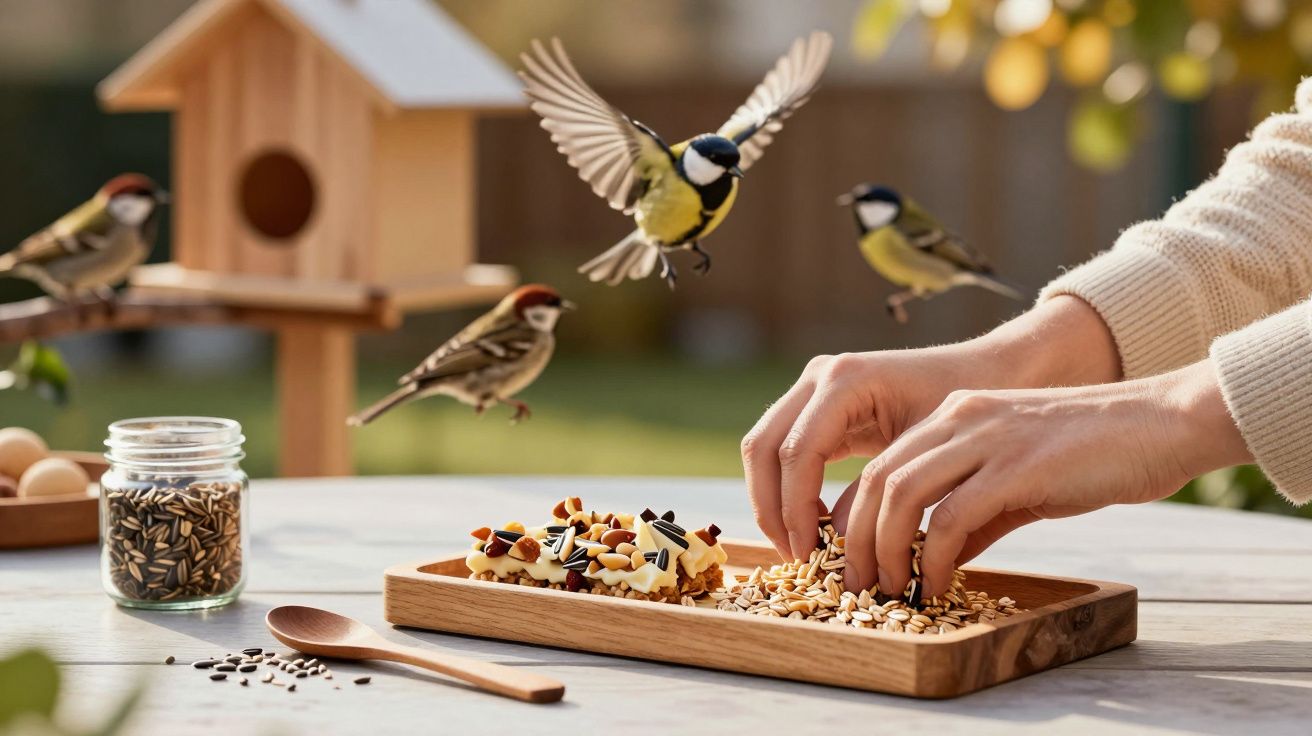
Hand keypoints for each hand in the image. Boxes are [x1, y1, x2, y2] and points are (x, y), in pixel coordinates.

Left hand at [839, 359, 1252, 597]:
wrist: (1163, 423)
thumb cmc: (1097, 455)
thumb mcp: (1021, 479)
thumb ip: (978, 515)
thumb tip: (942, 558)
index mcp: (955, 415)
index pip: (881, 464)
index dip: (856, 516)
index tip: (852, 560)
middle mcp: (961, 417)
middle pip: (879, 478)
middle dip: (856, 537)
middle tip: (858, 584)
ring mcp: (988, 437)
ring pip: (902, 491)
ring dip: (886, 548)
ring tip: (890, 588)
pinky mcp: (1019, 465)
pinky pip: (953, 515)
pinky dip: (934, 555)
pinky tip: (937, 583)